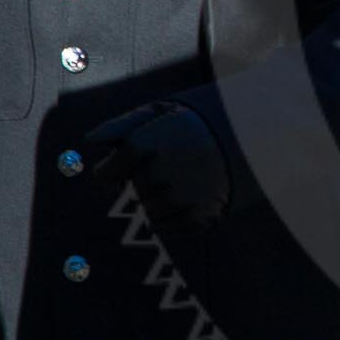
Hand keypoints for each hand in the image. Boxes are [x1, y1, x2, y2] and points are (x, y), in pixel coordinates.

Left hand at [84, 100, 229, 233]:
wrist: (248, 136)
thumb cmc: (195, 123)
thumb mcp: (159, 112)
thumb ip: (122, 125)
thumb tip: (90, 140)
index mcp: (145, 144)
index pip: (107, 173)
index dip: (112, 171)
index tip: (122, 166)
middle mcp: (160, 173)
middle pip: (133, 191)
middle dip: (143, 181)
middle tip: (167, 165)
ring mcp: (180, 197)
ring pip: (150, 212)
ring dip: (158, 201)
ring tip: (180, 181)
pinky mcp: (198, 216)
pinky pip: (169, 228)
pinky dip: (173, 218)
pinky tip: (186, 199)